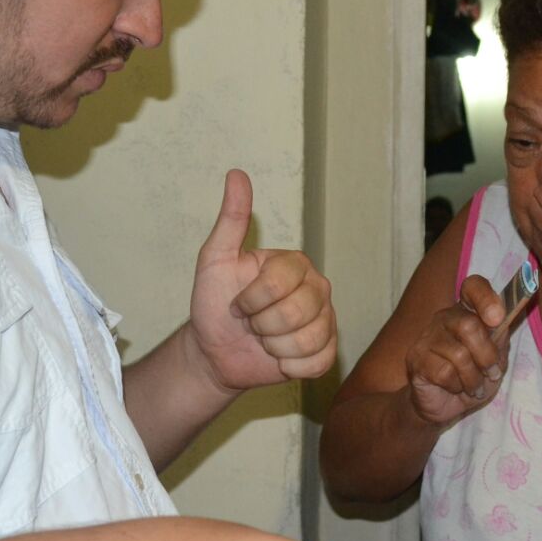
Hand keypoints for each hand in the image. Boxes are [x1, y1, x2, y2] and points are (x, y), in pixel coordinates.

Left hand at [186, 169, 336, 390]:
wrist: (215, 350)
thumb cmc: (214, 303)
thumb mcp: (215, 259)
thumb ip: (231, 219)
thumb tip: (236, 174)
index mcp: (295, 264)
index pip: (280, 284)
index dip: (251, 300)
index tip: (237, 303)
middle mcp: (318, 288)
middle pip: (297, 313)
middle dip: (261, 325)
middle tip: (251, 323)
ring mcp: (326, 320)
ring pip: (306, 340)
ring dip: (273, 347)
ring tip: (264, 339)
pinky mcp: (327, 351)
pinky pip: (316, 362)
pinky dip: (289, 366)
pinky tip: (278, 358)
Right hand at [402, 274, 511, 426]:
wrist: (446, 405)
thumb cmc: (473, 377)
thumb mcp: (495, 359)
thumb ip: (499, 338)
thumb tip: (504, 318)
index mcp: (467, 311)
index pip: (473, 287)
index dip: (486, 298)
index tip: (497, 318)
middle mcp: (444, 318)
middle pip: (469, 325)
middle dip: (486, 355)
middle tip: (490, 372)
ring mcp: (427, 336)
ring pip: (459, 355)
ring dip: (474, 378)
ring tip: (473, 385)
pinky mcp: (416, 358)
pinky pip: (445, 373)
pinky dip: (457, 386)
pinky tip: (454, 387)